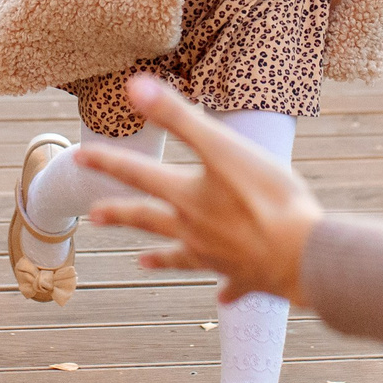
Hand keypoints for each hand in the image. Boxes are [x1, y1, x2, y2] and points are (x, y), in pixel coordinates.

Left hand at [75, 76, 322, 303]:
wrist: (303, 256)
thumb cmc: (268, 197)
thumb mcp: (222, 147)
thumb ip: (179, 116)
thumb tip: (133, 86)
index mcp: (186, 197)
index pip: (137, 174)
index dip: (108, 162)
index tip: (79, 158)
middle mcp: (195, 230)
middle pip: (149, 219)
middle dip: (121, 215)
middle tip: (95, 216)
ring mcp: (219, 258)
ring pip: (182, 257)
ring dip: (162, 257)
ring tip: (142, 262)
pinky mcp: (247, 277)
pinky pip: (231, 286)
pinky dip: (226, 290)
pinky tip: (223, 296)